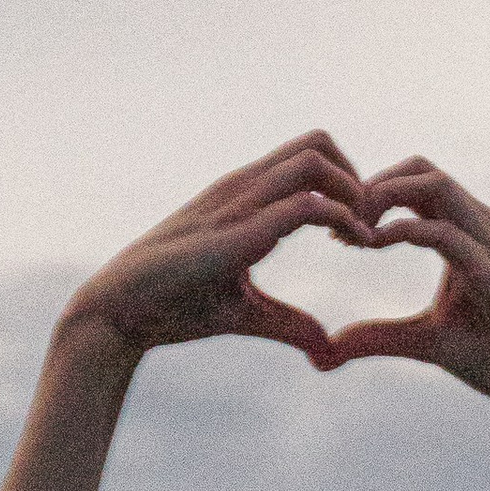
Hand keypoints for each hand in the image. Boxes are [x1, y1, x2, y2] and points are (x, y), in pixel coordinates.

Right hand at [56, 135, 371, 365]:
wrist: (119, 314)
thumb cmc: (173, 308)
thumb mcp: (245, 314)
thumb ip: (289, 324)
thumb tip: (327, 347)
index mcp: (244, 198)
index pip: (310, 158)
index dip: (346, 186)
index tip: (358, 234)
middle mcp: (243, 189)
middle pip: (320, 143)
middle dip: (359, 179)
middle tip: (369, 229)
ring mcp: (237, 205)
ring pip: (315, 160)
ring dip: (355, 193)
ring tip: (365, 238)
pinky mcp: (235, 234)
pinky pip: (300, 204)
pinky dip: (339, 217)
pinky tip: (349, 246)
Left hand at [316, 162, 489, 460]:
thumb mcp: (423, 342)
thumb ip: (378, 336)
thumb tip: (331, 346)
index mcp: (463, 231)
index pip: (414, 184)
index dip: (371, 198)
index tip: (338, 234)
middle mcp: (479, 224)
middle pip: (420, 168)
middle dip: (374, 185)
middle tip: (338, 222)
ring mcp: (489, 241)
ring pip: (434, 183)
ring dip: (385, 195)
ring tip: (353, 227)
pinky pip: (444, 231)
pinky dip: (404, 230)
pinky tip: (373, 244)